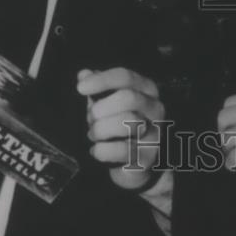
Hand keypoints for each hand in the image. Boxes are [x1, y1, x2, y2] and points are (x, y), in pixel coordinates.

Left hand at [77, 67, 164, 191]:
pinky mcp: (148, 157)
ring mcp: (154, 133)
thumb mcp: (108, 102)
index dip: (102, 80)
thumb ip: (97, 88)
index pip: (126, 77)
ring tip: (94, 135)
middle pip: (129, 98)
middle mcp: (155, 108)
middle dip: (101, 108)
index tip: (81, 88)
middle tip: (91, 118)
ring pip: (126, 124)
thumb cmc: (120, 124)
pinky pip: (122, 150)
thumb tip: (83, 74)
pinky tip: (97, 150)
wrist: (135, 161)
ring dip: (100, 130)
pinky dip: (102, 150)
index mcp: (146, 89)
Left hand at [218, 85, 235, 170]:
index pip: (230, 102)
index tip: (233, 130)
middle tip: (231, 145)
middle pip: (224, 118)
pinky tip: (235, 166)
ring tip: (234, 156)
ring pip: (228, 137)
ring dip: (227, 149)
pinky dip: (232, 162)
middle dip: (223, 133)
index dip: (228, 119)